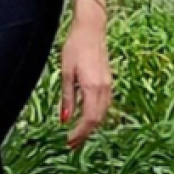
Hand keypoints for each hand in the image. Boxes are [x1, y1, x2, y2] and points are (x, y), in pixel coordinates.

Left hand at [60, 19, 111, 149]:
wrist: (91, 29)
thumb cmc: (76, 47)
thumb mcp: (66, 73)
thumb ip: (67, 97)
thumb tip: (65, 118)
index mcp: (92, 87)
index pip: (89, 119)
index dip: (80, 134)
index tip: (69, 142)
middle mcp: (104, 88)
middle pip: (98, 119)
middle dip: (85, 133)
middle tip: (72, 144)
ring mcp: (108, 84)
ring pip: (103, 113)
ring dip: (92, 125)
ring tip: (78, 134)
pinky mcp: (108, 80)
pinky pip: (105, 104)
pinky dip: (96, 115)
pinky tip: (86, 116)